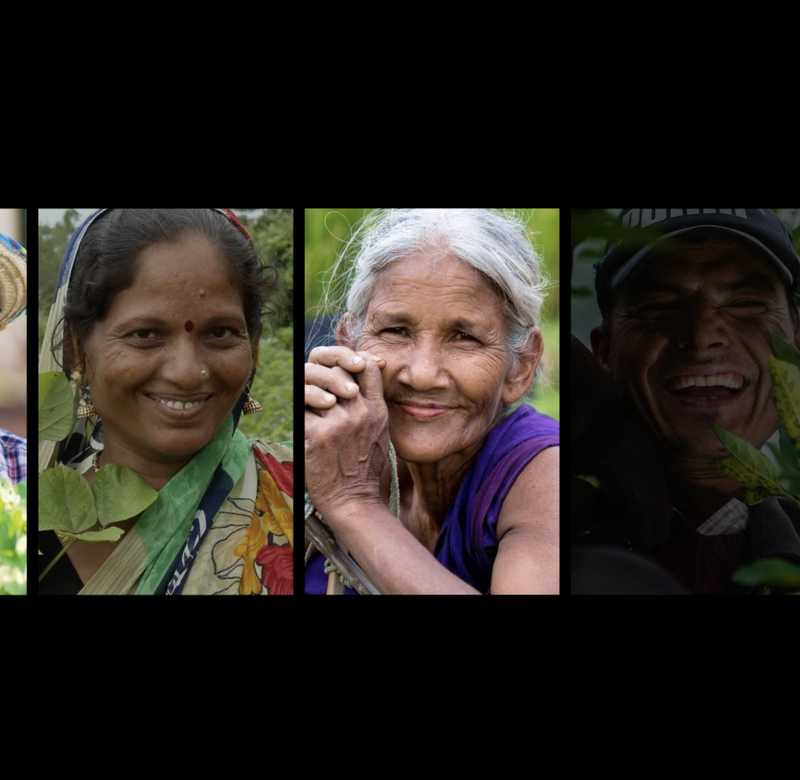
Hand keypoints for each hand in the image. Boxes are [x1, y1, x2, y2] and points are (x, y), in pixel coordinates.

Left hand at [305, 351, 391, 521]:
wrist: (356, 502)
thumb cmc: (366, 473)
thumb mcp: (380, 434)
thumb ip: (370, 409)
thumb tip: (354, 388)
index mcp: (377, 410)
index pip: (367, 366)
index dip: (353, 360)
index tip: (344, 369)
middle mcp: (360, 411)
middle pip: (339, 370)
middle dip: (324, 374)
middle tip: (317, 388)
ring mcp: (340, 422)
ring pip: (315, 384)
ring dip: (307, 392)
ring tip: (308, 407)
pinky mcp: (318, 434)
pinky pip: (300, 408)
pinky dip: (297, 413)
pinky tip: (301, 425)